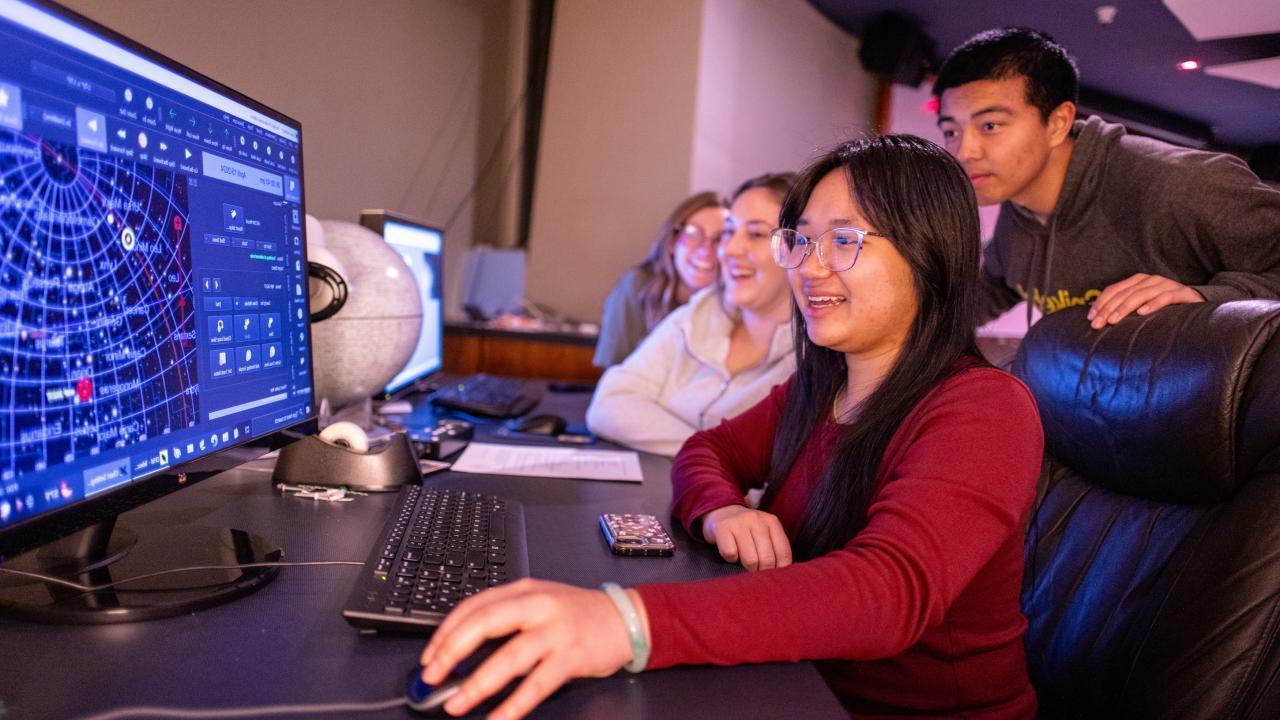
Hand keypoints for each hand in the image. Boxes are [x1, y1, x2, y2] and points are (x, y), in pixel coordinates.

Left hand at [419, 579, 640, 718]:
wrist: (624, 618)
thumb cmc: (576, 615)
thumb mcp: (538, 604)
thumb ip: (505, 620)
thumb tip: (461, 654)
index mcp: (523, 591)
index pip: (473, 606)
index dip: (445, 632)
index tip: (429, 657)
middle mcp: (537, 606)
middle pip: (485, 623)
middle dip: (452, 652)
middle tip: (432, 678)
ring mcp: (555, 630)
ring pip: (509, 657)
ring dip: (478, 684)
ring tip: (457, 704)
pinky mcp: (572, 656)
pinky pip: (537, 685)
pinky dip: (514, 705)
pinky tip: (498, 719)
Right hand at [702, 505, 792, 571]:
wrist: (722, 511)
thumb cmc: (747, 530)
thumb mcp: (765, 532)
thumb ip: (775, 548)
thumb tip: (781, 574)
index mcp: (772, 522)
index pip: (783, 553)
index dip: (779, 570)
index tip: (772, 575)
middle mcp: (757, 520)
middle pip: (767, 559)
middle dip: (762, 571)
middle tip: (756, 571)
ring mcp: (739, 522)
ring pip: (750, 560)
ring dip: (747, 568)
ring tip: (744, 563)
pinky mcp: (722, 527)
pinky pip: (730, 554)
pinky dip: (730, 559)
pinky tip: (731, 553)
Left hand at [1088, 273, 1202, 328]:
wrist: (1197, 303)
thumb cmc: (1165, 308)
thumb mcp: (1142, 306)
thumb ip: (1125, 309)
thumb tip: (1100, 320)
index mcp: (1138, 281)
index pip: (1114, 289)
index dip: (1101, 303)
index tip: (1090, 317)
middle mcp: (1151, 280)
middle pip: (1124, 293)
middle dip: (1108, 309)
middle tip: (1097, 324)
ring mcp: (1166, 285)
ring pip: (1141, 294)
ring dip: (1125, 308)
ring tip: (1114, 320)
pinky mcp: (1181, 293)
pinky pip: (1165, 297)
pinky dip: (1153, 304)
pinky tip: (1142, 313)